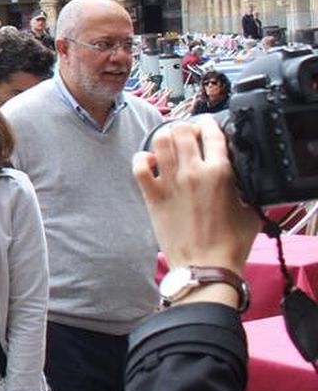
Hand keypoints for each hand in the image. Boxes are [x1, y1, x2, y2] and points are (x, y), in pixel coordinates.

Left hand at [131, 117, 260, 275]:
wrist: (206, 266)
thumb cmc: (230, 243)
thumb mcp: (250, 210)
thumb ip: (246, 187)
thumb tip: (244, 178)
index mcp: (220, 172)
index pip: (212, 132)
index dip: (209, 124)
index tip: (207, 126)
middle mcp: (193, 172)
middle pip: (181, 129)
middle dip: (185, 127)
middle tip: (188, 134)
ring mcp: (170, 182)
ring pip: (159, 141)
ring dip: (164, 137)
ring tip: (170, 143)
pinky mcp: (152, 196)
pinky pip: (139, 166)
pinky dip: (142, 159)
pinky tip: (150, 162)